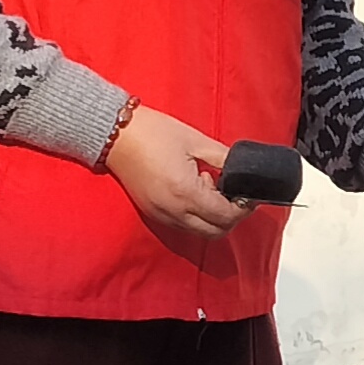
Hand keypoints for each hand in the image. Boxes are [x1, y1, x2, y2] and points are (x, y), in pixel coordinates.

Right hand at [106, 105, 248, 242]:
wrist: (116, 134)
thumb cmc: (155, 132)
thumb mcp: (197, 141)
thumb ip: (224, 159)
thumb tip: (242, 172)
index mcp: (186, 192)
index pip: (226, 216)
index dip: (243, 208)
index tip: (248, 194)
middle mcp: (174, 211)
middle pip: (215, 232)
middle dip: (231, 217)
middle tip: (234, 196)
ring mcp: (161, 215)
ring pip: (199, 232)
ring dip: (213, 218)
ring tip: (211, 190)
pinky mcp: (152, 213)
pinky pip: (183, 226)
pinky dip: (196, 217)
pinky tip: (194, 192)